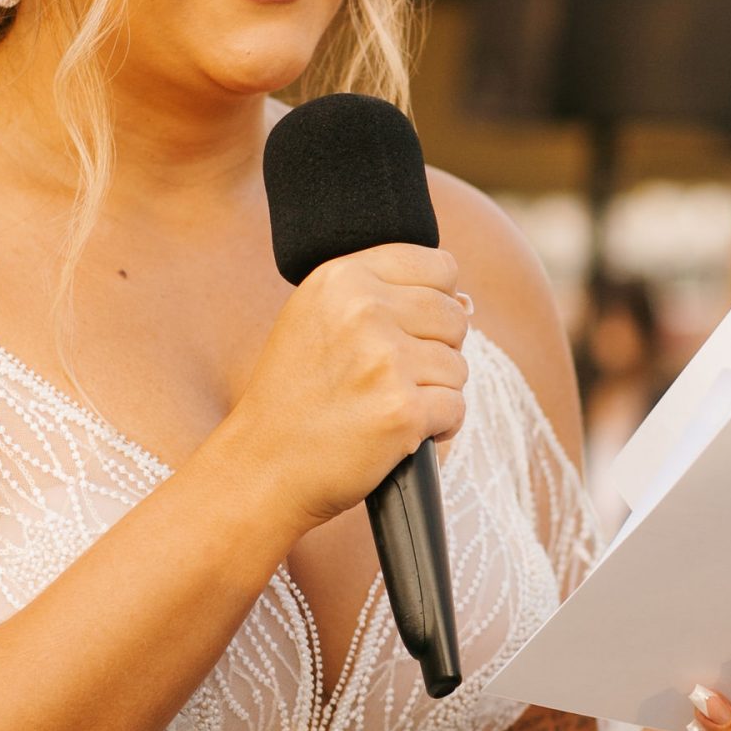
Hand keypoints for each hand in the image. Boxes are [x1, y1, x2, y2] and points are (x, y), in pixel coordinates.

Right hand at [232, 245, 468, 532]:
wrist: (263, 465)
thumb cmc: (295, 397)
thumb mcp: (316, 317)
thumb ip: (381, 295)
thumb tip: (467, 301)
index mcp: (342, 277)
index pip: (438, 265)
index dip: (435, 300)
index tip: (407, 330)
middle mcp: (363, 309)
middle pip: (455, 315)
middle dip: (436, 350)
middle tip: (390, 378)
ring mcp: (385, 360)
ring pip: (459, 365)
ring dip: (435, 392)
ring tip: (385, 406)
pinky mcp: (402, 409)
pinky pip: (456, 408)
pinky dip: (437, 427)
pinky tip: (397, 433)